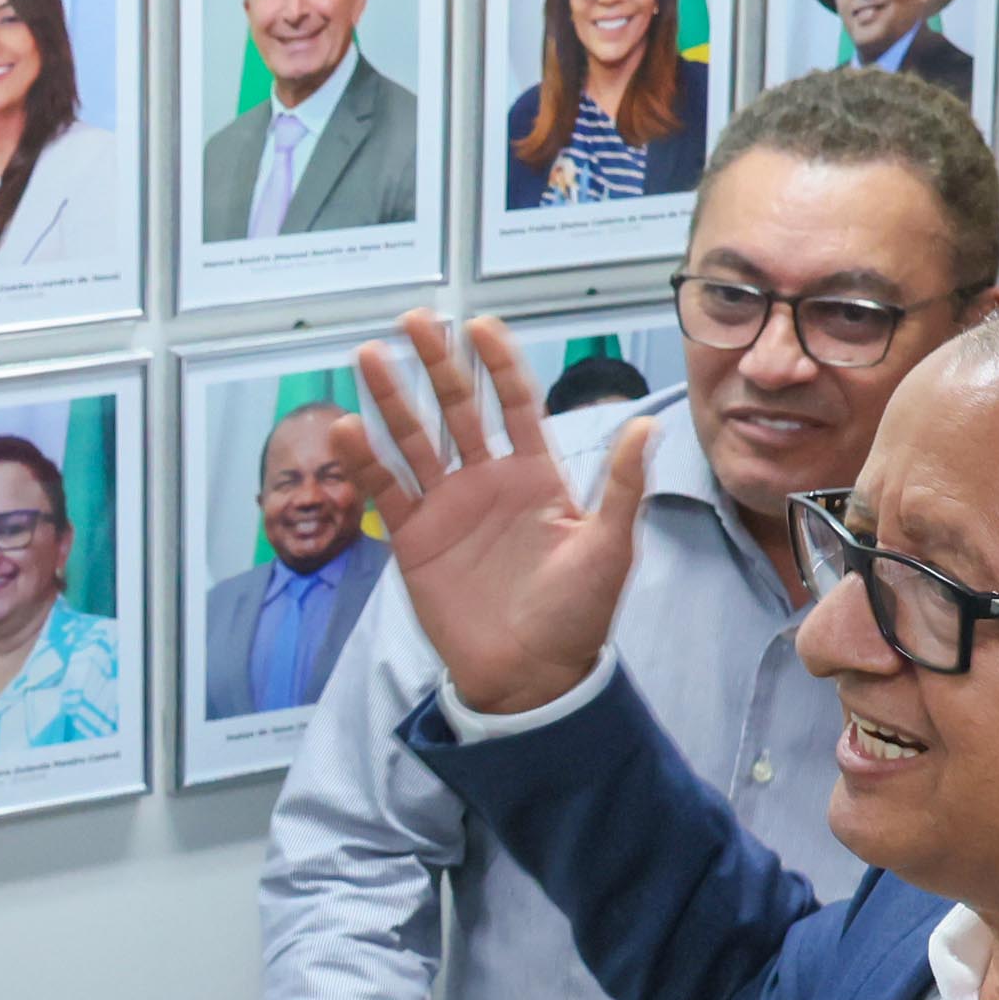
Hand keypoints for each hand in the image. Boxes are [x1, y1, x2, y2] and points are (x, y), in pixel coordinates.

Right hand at [354, 311, 653, 720]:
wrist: (531, 678)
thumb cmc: (577, 617)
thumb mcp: (611, 548)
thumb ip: (622, 485)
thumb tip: (648, 424)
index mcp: (535, 477)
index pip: (514, 404)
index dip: (498, 364)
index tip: (481, 326)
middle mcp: (487, 482)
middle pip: (456, 408)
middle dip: (437, 363)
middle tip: (415, 320)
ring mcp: (448, 507)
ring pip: (415, 439)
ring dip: (392, 398)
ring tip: (370, 357)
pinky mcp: (415, 539)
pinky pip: (388, 490)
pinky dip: (366, 460)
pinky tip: (350, 428)